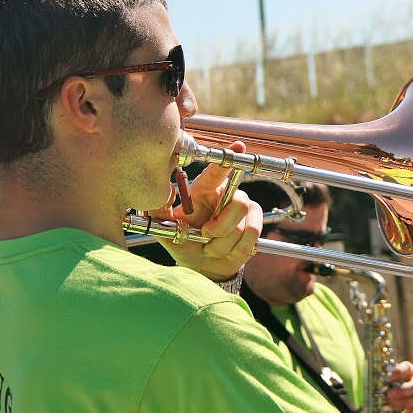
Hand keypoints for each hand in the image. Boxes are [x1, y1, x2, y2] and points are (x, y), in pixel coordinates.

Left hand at [152, 140, 262, 280]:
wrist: (202, 265)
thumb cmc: (185, 242)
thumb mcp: (165, 228)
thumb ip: (158, 210)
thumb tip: (158, 192)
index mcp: (205, 190)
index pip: (217, 172)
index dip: (228, 160)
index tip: (238, 147)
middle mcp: (228, 195)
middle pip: (237, 204)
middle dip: (219, 227)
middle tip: (205, 235)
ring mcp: (244, 208)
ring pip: (241, 225)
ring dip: (222, 244)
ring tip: (211, 247)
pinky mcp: (254, 223)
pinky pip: (251, 236)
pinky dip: (236, 249)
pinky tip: (226, 251)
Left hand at [385, 361, 412, 412]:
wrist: (398, 395)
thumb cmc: (391, 384)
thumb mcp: (388, 379)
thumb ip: (386, 379)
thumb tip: (384, 382)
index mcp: (409, 371)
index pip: (407, 367)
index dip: (399, 371)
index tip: (390, 378)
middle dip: (401, 391)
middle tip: (389, 394)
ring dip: (405, 403)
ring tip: (393, 404)